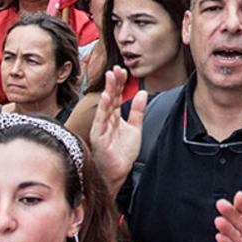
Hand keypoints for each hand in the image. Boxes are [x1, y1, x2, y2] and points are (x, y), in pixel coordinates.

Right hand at [89, 69, 146, 189]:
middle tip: (117, 69)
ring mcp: (101, 127)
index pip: (117, 96)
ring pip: (105, 106)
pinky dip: (104, 109)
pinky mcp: (99, 137)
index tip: (124, 71)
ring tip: (110, 77)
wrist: (117, 172)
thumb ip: (138, 111)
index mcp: (114, 117)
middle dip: (113, 82)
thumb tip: (142, 93)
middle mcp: (106, 120)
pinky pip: (101, 121)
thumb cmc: (121, 153)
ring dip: (108, 91)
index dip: (120, 83)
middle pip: (110, 97)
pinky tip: (106, 98)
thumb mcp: (135, 128)